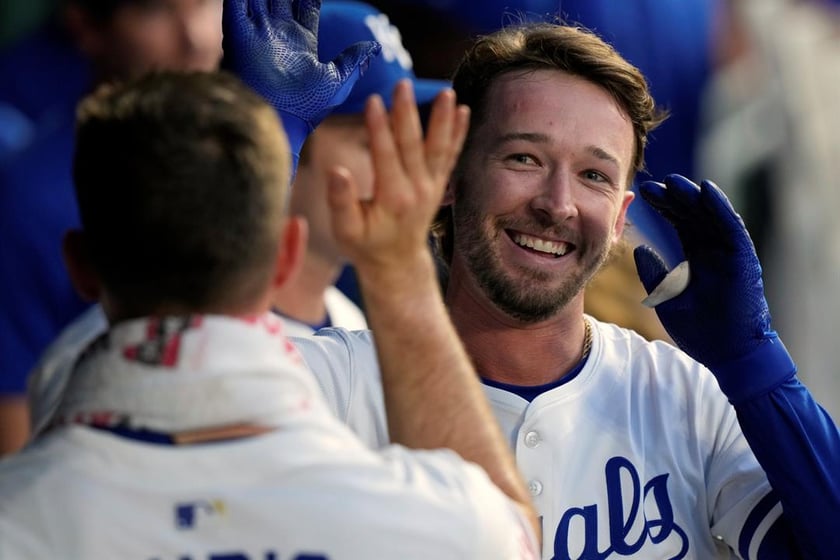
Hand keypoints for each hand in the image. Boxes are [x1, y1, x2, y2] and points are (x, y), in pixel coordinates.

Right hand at [222, 0, 380, 168]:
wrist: (276, 123)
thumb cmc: (307, 109)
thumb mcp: (336, 82)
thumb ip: (353, 61)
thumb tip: (375, 47)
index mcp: (300, 42)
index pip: (305, 4)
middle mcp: (277, 34)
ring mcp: (257, 32)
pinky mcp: (239, 33)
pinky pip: (237, 3)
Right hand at [326, 80, 468, 275]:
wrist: (397, 262)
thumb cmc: (366, 245)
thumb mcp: (346, 230)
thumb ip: (341, 201)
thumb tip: (337, 171)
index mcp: (392, 198)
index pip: (385, 156)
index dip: (379, 128)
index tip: (373, 101)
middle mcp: (417, 190)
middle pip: (412, 145)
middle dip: (406, 113)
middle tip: (402, 85)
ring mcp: (432, 186)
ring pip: (438, 147)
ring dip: (442, 118)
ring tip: (447, 92)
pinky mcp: (439, 183)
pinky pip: (450, 155)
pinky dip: (458, 133)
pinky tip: (463, 110)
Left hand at [633, 175, 793, 395]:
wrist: (726, 354)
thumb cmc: (699, 330)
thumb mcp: (665, 297)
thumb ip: (653, 272)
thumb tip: (638, 249)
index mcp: (697, 258)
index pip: (680, 223)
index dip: (664, 207)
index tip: (642, 193)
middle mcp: (715, 251)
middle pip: (694, 215)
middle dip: (674, 198)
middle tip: (652, 184)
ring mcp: (730, 253)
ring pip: (712, 216)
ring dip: (694, 197)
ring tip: (673, 182)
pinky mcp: (744, 259)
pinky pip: (732, 227)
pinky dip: (720, 208)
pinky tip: (706, 190)